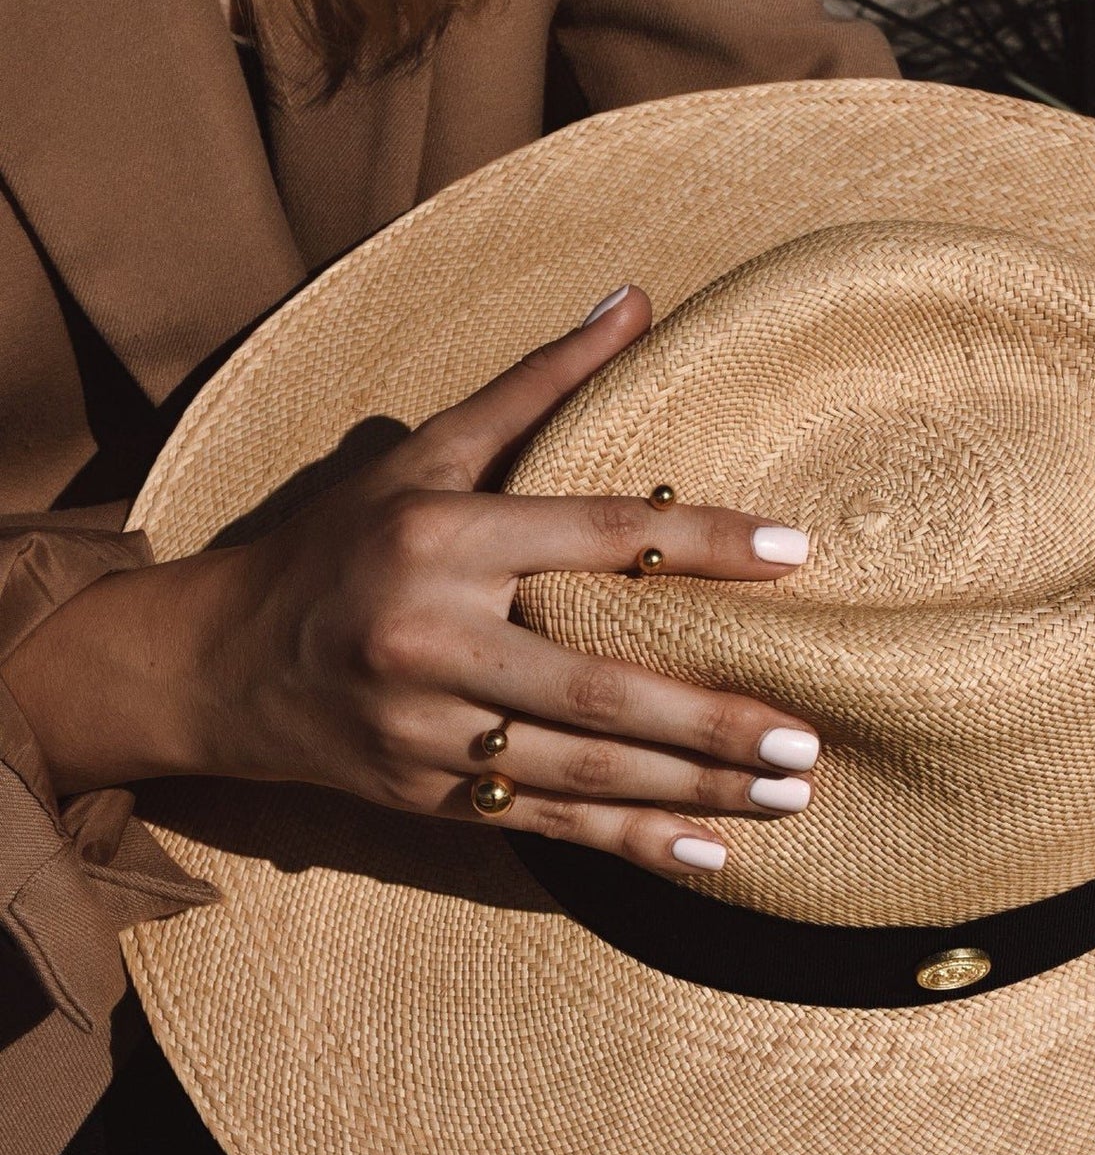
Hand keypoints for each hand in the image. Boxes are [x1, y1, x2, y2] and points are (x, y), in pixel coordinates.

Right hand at [206, 286, 818, 874]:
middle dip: (711, 722)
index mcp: (441, 538)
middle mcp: (430, 638)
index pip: (597, 534)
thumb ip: (535, 386)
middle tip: (811, 741)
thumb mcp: (422, 453)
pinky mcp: (424, 797)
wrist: (224, 664)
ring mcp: (424, 731)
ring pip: (580, 773)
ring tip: (791, 797)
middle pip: (596, 689)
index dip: (703, 543)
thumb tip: (637, 297)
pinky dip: (632, 846)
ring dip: (694, 792)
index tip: (796, 555)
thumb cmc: (340, 543)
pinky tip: (712, 857)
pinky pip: (546, 829)